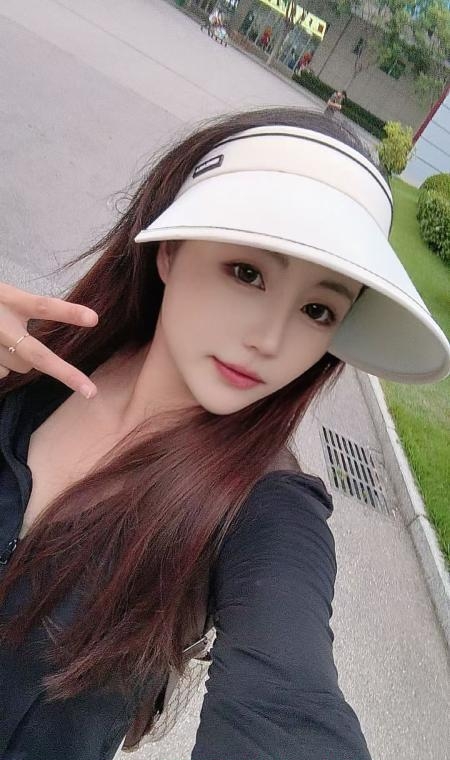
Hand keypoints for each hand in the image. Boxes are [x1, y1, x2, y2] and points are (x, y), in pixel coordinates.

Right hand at [0, 281, 97, 398]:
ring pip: (20, 365)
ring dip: (20, 359)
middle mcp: (1, 326)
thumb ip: (25, 307)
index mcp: (9, 300)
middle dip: (65, 373)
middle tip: (89, 391)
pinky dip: (3, 365)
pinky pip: (1, 373)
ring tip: (5, 339)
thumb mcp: (6, 295)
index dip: (68, 312)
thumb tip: (53, 335)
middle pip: (36, 355)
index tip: (94, 319)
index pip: (42, 306)